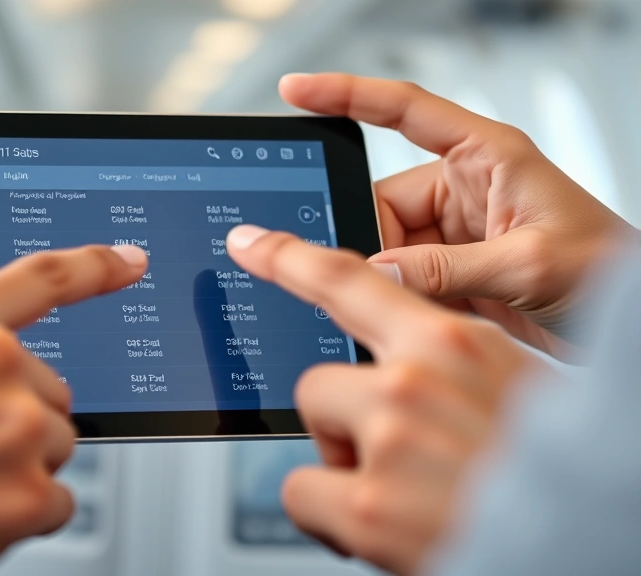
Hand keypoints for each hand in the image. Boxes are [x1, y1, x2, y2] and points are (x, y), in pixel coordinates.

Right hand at [0, 244, 147, 575]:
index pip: (45, 278)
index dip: (98, 266)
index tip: (131, 261)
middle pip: (51, 390)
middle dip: (15, 418)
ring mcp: (16, 426)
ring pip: (56, 446)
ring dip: (17, 467)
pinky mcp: (28, 492)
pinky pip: (56, 501)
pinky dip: (19, 514)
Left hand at [227, 225, 542, 575]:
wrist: (592, 540)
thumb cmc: (554, 471)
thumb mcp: (510, 388)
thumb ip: (449, 368)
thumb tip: (399, 366)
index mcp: (455, 344)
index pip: (350, 281)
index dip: (289, 259)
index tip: (248, 242)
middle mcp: (414, 381)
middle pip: (317, 378)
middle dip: (343, 419)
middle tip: (395, 457)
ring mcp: (387, 439)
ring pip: (313, 432)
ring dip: (343, 464)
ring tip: (402, 494)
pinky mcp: (364, 505)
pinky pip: (300, 491)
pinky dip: (329, 514)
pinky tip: (382, 526)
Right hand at [280, 73, 636, 357]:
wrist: (634, 325)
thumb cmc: (610, 269)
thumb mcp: (528, 263)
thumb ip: (447, 269)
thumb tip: (375, 271)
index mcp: (487, 157)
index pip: (405, 111)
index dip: (347, 94)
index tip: (296, 90)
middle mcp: (466, 189)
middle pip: (382, 200)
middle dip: (366, 236)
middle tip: (353, 271)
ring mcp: (457, 234)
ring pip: (387, 247)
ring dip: (386, 277)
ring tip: (401, 306)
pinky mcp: (454, 272)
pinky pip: (404, 278)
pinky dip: (397, 297)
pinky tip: (400, 317)